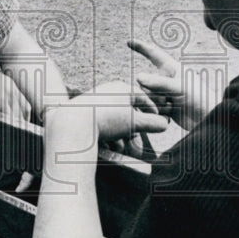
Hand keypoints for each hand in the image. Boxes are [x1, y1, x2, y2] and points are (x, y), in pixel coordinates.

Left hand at [53, 82, 168, 143]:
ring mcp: (94, 101)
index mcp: (122, 88)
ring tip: (123, 150)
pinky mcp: (83, 112)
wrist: (73, 123)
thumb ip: (151, 123)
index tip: (158, 122)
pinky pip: (100, 123)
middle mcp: (107, 91)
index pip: (142, 97)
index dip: (152, 110)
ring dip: (120, 136)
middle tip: (139, 144)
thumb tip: (165, 125)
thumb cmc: (107, 120)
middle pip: (127, 111)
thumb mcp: (134, 122)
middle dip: (134, 130)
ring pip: (113, 120)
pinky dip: (107, 135)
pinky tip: (108, 147)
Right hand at [129, 39, 222, 130]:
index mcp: (171, 68)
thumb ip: (158, 82)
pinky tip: (171, 113)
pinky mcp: (164, 106)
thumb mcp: (179, 87)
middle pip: (145, 82)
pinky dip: (159, 111)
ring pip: (146, 96)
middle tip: (168, 98)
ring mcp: (164, 93)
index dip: (141, 47)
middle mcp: (166, 79)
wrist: (206, 119)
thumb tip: (138, 77)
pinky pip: (151, 107)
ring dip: (157, 103)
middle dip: (152, 92)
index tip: (129, 41)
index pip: (153, 54)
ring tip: (172, 106)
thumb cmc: (199, 98)